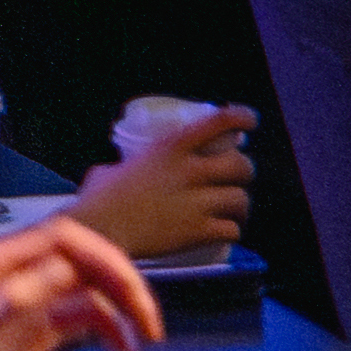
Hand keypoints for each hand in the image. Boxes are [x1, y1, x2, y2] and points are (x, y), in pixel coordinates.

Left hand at [0, 214, 167, 350]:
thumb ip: (14, 306)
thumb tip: (61, 272)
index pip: (63, 236)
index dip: (106, 259)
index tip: (135, 297)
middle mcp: (11, 275)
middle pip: (81, 259)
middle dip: (122, 285)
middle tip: (152, 326)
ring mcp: (23, 302)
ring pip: (85, 287)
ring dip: (119, 309)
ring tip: (142, 344)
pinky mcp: (31, 331)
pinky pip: (77, 316)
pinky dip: (105, 329)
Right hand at [71, 102, 256, 265]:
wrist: (101, 231)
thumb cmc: (99, 199)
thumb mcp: (112, 170)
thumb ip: (125, 167)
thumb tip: (117, 172)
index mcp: (170, 148)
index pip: (218, 123)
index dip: (241, 118)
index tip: (250, 121)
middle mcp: (190, 171)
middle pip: (241, 166)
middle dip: (243, 172)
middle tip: (234, 180)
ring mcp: (198, 203)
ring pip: (241, 200)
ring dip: (240, 206)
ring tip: (232, 212)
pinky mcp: (199, 232)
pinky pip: (233, 230)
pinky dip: (231, 231)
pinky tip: (223, 232)